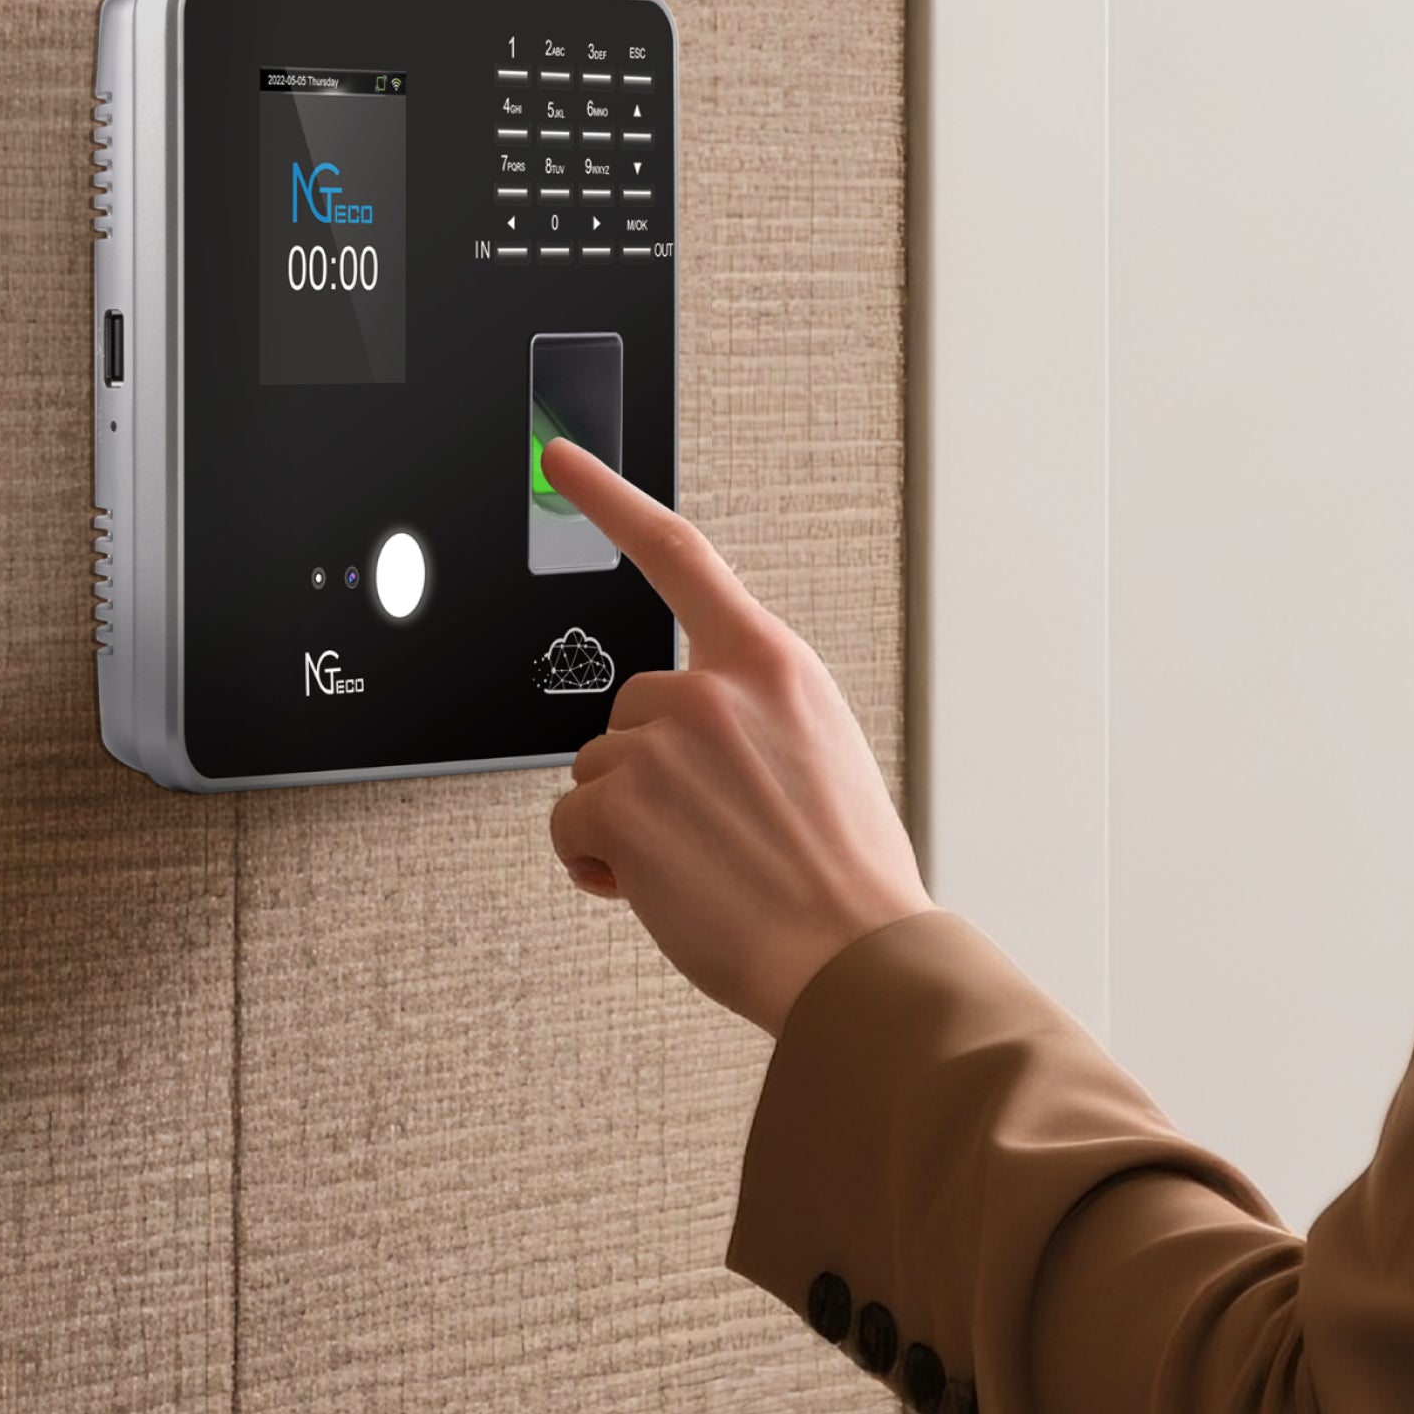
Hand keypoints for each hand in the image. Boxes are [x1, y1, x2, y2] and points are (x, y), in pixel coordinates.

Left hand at [542, 438, 932, 1034]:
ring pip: (598, 771)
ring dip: (627, 822)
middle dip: (648, 768)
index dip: (609, 499)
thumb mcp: (822, 752)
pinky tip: (656, 890)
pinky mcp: (624, 800)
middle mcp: (716, 686)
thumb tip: (691, 735)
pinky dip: (597, 864)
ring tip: (701, 868)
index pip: (679, 554)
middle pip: (629, 707)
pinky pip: (571, 826)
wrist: (854, 955)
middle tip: (711, 833)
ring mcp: (667, 740)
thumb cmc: (845, 876)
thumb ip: (755, 715)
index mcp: (774, 664)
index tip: (559, 458)